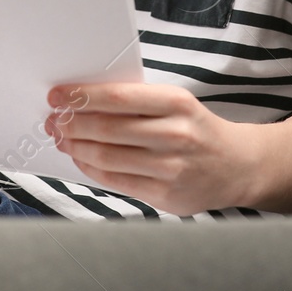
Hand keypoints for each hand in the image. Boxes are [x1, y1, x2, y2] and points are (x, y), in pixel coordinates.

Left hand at [44, 81, 260, 215]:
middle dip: (71, 123)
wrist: (237, 166)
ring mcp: (170, 168)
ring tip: (62, 138)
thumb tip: (83, 100)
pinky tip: (81, 158)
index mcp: (176, 103)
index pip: (117, 98)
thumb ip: (136, 102)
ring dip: (75, 147)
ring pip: (106, 157)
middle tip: (54, 119)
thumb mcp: (175, 103)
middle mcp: (175, 134)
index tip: (58, 95)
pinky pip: (115, 181)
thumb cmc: (197, 128)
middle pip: (106, 129)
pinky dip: (90, 168)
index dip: (81, 96)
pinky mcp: (165, 195)